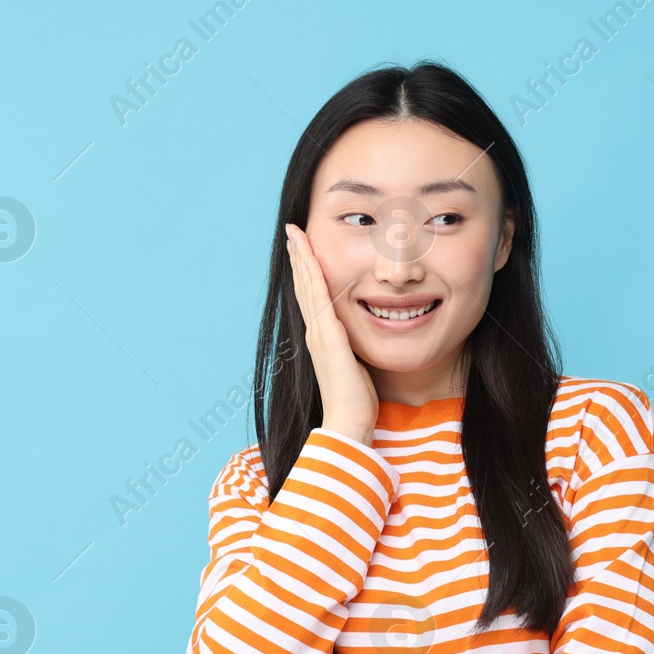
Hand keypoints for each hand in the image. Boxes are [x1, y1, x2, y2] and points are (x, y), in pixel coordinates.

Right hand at [284, 221, 378, 446]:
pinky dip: (313, 277)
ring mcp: (319, 333)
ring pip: (307, 287)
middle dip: (299, 257)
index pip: (312, 296)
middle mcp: (315, 332)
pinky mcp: (328, 337)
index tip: (301, 249)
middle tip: (293, 232)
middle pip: (304, 286)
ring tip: (295, 236)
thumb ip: (354, 349)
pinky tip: (309, 258)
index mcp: (322, 337)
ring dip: (301, 259)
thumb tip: (360, 341)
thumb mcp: (356, 365)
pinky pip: (319, 299)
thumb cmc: (356, 400)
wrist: (348, 421)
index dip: (306, 271)